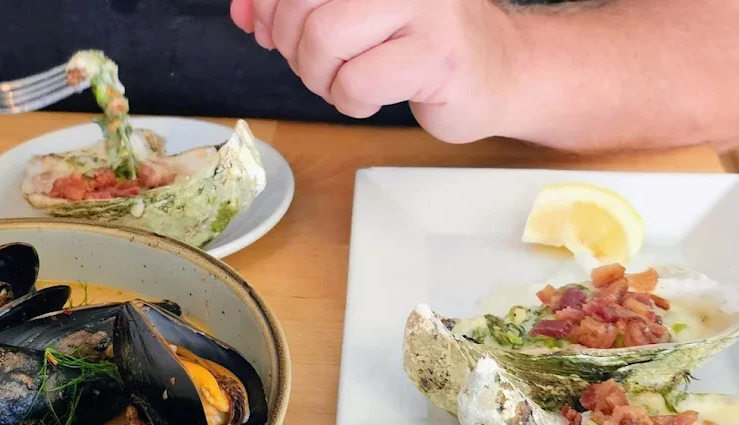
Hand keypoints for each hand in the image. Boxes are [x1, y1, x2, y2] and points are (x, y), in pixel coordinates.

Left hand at [230, 0, 513, 142]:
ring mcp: (423, 4)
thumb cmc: (416, 44)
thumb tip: (244, 12)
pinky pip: (358, 81)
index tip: (266, 30)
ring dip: (322, 77)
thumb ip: (292, 8)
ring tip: (347, 82)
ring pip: (324, 38)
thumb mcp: (349, 14)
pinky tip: (373, 96)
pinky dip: (352, 101)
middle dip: (293, 46)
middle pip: (301, 3)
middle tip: (320, 65)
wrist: (495, 72)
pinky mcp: (437, 52)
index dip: (266, 5)